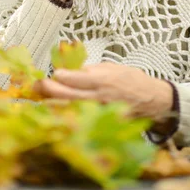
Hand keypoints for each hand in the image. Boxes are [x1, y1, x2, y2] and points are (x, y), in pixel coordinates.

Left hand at [33, 62, 173, 119]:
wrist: (151, 100)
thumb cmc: (132, 80)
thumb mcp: (113, 67)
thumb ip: (92, 70)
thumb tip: (71, 71)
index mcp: (103, 80)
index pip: (76, 78)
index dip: (62, 76)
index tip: (53, 73)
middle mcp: (99, 97)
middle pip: (68, 95)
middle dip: (49, 90)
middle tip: (37, 85)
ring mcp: (98, 112)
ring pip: (70, 108)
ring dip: (52, 103)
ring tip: (40, 97)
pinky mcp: (100, 122)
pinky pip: (79, 117)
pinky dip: (65, 114)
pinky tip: (54, 110)